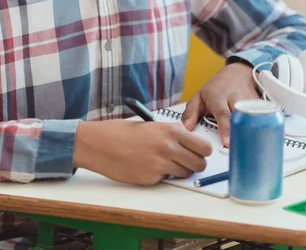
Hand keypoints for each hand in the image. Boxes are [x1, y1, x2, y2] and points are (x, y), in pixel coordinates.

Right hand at [73, 119, 211, 185]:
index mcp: (171, 130)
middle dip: (195, 164)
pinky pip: (166, 179)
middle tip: (186, 160)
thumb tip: (189, 143)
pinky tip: (148, 165)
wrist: (101, 143)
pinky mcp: (151, 178)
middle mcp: (169, 147)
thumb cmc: (124, 132)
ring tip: (165, 161)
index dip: (204, 151)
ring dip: (179, 170)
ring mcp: (161, 164)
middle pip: (199, 164)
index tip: (200, 152)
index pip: (204, 146)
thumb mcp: (153, 125)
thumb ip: (172, 134)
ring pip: (185, 174)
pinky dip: (161, 175)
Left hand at [182, 61, 258, 146]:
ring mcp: (251, 103)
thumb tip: (186, 129)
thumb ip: (191, 112)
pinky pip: (262, 121)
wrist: (238, 74)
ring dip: (250, 135)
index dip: (225, 129)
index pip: (223, 115)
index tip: (227, 143)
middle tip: (238, 152)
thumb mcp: (199, 96)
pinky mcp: (261, 107)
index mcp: (219, 98)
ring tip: (250, 150)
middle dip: (239, 136)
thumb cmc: (216, 89)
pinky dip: (259, 131)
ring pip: (253, 121)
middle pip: (240, 120)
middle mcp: (236, 100)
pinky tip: (257, 142)